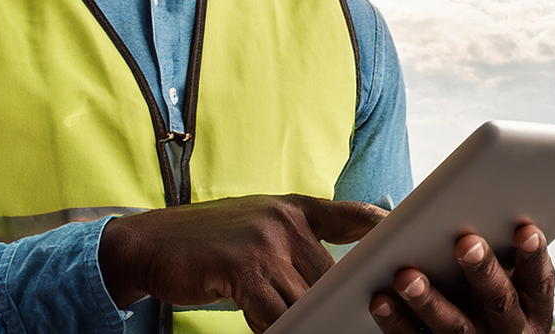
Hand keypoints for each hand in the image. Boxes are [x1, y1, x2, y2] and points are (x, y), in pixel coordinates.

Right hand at [98, 194, 387, 332]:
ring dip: (304, 321)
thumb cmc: (206, 244)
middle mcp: (285, 219)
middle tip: (343, 323)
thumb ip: (294, 241)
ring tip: (305, 328)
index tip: (407, 246)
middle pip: (330, 275)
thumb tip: (329, 278)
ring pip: (306, 298)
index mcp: (293, 207)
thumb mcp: (256, 226)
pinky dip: (274, 328)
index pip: (354, 216)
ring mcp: (265, 241)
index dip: (385, 229)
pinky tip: (266, 329)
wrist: (147, 244)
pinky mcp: (242, 267)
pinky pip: (274, 313)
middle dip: (333, 305)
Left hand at [368, 224, 554, 333]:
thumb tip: (490, 209)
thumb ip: (504, 255)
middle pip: (498, 301)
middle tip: (465, 243)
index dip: (534, 256)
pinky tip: (381, 300)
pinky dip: (397, 321)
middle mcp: (508, 330)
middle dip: (482, 271)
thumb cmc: (489, 300)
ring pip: (455, 327)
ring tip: (407, 276)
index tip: (525, 230)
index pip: (538, 281)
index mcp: (532, 309)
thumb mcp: (511, 284)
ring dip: (430, 301)